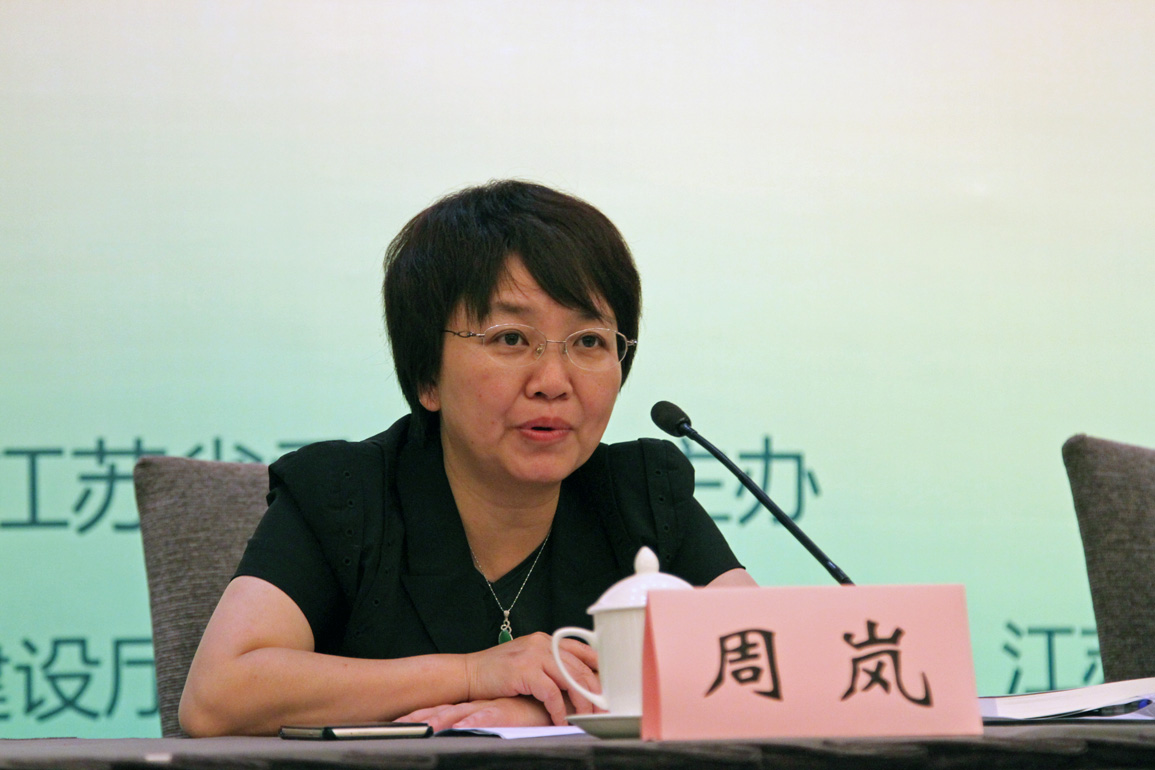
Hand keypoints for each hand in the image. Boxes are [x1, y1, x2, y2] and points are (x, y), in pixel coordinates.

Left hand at [399, 696, 550, 731]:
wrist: (547, 704)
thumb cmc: (525, 712)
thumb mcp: (497, 718)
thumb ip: (480, 721)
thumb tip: (461, 730)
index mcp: (472, 707)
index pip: (440, 711)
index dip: (419, 716)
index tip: (397, 723)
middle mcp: (475, 706)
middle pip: (442, 712)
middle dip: (420, 720)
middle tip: (398, 725)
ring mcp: (488, 708)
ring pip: (458, 715)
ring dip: (440, 722)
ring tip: (422, 729)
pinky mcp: (503, 712)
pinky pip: (485, 718)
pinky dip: (472, 723)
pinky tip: (459, 728)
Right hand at [462, 632, 599, 724]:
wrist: (467, 673)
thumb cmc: (496, 672)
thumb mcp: (526, 660)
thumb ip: (548, 664)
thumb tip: (573, 681)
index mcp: (545, 639)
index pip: (581, 649)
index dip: (599, 666)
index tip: (610, 683)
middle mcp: (542, 643)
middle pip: (580, 667)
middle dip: (595, 690)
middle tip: (603, 708)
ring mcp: (534, 655)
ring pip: (571, 680)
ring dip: (582, 702)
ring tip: (586, 718)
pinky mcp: (525, 671)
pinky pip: (551, 694)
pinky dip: (559, 710)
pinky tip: (561, 721)